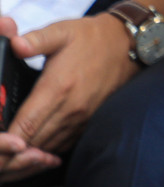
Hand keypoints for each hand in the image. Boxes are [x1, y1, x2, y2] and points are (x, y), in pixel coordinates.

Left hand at [0, 13, 139, 179]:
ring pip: (47, 148)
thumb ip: (35, 40)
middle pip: (32, 144)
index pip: (24, 126)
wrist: (129, 44)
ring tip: (10, 155)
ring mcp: (82, 118)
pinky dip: (45, 151)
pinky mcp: (89, 122)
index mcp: (57, 88)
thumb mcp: (62, 31)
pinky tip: (33, 148)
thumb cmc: (92, 38)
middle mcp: (70, 108)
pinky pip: (63, 145)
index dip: (5, 142)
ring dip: (27, 155)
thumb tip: (14, 43)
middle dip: (11, 153)